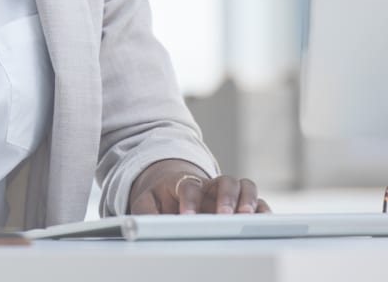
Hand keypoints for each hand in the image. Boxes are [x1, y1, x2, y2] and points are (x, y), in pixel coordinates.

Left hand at [129, 159, 270, 214]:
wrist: (172, 189)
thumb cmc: (161, 197)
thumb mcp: (146, 201)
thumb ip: (145, 211)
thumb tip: (142, 226)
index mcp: (185, 182)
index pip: (190, 187)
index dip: (190, 201)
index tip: (187, 217)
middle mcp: (211, 185)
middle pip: (225, 181)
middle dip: (225, 198)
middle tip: (223, 216)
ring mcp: (228, 194)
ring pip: (245, 187)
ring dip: (248, 201)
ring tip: (245, 218)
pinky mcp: (242, 204)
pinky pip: (259, 203)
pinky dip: (263, 211)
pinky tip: (264, 224)